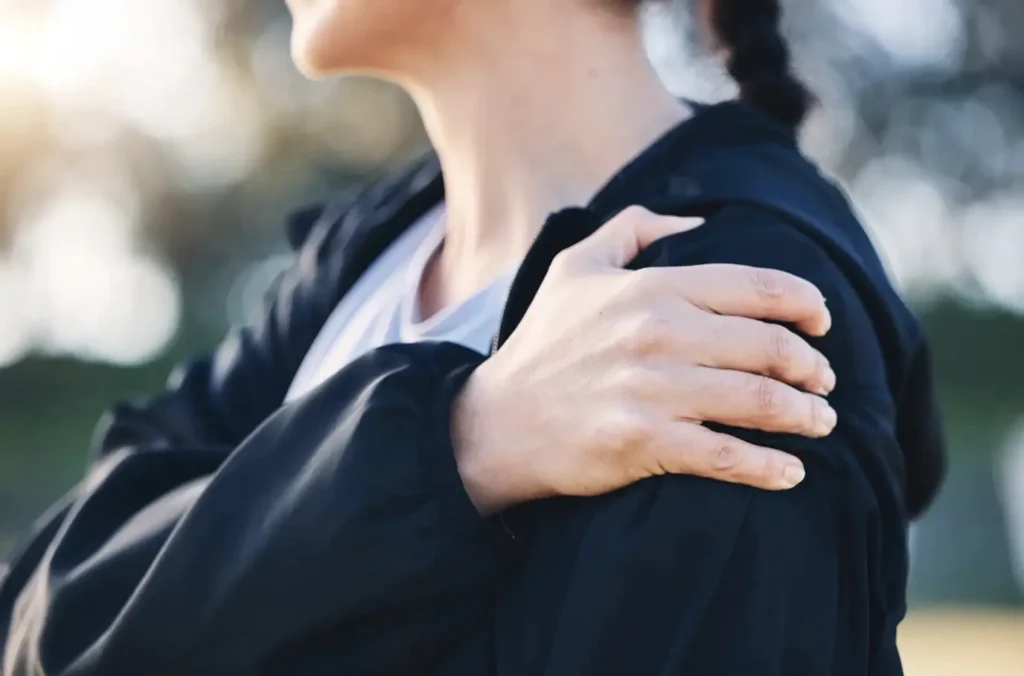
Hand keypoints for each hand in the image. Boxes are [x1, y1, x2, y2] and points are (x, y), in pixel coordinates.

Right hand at [452, 206, 835, 513]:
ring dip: (804, 415)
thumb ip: (634, 226)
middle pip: (769, 347)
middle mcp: (657, 333)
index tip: (824, 322)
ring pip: (759, 401)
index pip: (756, 287)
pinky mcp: (644, 442)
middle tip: (825, 381)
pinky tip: (791, 472)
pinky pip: (727, 456)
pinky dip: (770, 467)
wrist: (497, 422)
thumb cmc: (544, 344)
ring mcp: (652, 389)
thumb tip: (697, 222)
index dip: (805, 303)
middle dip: (812, 367)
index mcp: (651, 288)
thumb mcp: (576, 266)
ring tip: (821, 422)